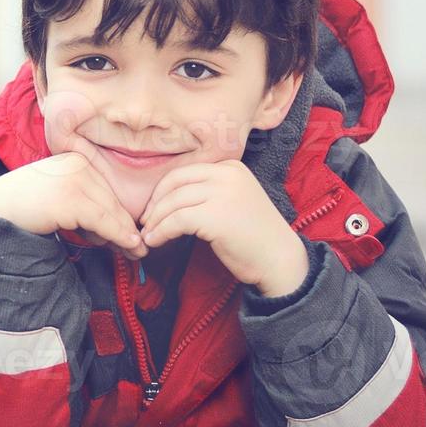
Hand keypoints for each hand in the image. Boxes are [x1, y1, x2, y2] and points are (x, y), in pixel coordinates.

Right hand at [0, 152, 147, 260]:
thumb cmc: (23, 211)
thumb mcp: (59, 201)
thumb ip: (85, 206)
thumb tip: (122, 229)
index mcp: (75, 160)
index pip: (107, 191)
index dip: (122, 217)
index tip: (133, 238)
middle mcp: (77, 164)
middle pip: (112, 201)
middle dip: (126, 228)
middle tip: (139, 251)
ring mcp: (74, 179)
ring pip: (112, 212)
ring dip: (123, 235)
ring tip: (133, 253)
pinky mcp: (70, 197)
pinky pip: (104, 220)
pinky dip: (119, 236)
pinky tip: (128, 247)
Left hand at [136, 159, 309, 294]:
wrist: (279, 260)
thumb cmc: (253, 236)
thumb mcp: (233, 200)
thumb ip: (208, 191)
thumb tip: (166, 196)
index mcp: (231, 166)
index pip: (185, 171)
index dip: (163, 190)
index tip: (154, 208)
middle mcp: (227, 174)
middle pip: (175, 182)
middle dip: (155, 203)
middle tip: (146, 221)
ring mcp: (222, 193)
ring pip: (173, 202)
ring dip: (155, 220)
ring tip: (148, 235)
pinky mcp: (215, 216)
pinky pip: (176, 221)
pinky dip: (161, 232)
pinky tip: (155, 242)